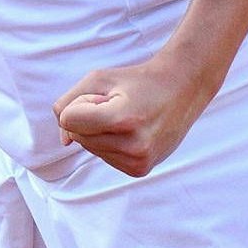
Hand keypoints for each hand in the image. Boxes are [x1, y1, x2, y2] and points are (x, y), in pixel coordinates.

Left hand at [54, 57, 215, 177]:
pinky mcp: (140, 169)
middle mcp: (133, 145)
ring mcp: (138, 161)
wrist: (182, 89)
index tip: (105, 96)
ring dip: (100, 131)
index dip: (81, 102)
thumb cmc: (137, 81)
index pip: (68, 120)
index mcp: (123, 119)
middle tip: (119, 105)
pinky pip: (104, 157)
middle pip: (78, 136)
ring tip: (128, 118)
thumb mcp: (98, 78)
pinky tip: (132, 131)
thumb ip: (68, 103)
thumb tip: (65, 141)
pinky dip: (110, 143)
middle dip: (89, 118)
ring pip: (90, 148)